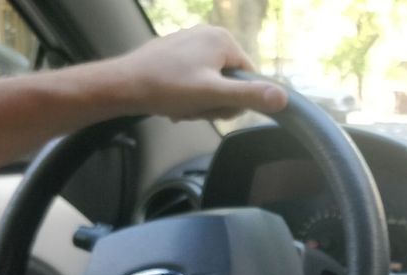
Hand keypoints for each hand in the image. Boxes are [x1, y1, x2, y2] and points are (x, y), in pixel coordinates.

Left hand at [105, 25, 286, 120]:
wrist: (122, 85)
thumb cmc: (165, 88)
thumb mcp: (213, 96)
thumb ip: (249, 96)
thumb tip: (284, 99)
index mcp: (222, 39)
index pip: (250, 78)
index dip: (235, 100)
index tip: (214, 106)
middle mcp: (208, 34)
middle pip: (230, 81)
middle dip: (214, 101)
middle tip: (194, 107)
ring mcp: (191, 42)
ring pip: (211, 83)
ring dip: (199, 101)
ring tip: (181, 104)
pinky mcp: (176, 52)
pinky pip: (195, 79)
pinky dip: (187, 94)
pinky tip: (172, 100)